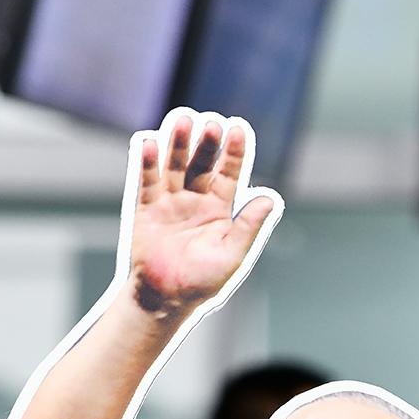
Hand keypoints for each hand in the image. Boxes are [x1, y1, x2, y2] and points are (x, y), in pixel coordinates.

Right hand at [126, 112, 277, 318]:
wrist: (167, 297)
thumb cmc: (203, 279)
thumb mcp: (233, 252)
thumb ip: (249, 225)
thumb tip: (271, 198)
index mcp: (219, 208)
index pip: (229, 173)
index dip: (234, 152)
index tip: (237, 128)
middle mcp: (195, 199)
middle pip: (201, 164)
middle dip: (206, 143)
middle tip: (211, 122)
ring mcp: (170, 201)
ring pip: (175, 166)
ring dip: (178, 144)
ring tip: (183, 121)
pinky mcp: (146, 208)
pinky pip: (147, 181)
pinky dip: (148, 162)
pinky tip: (149, 142)